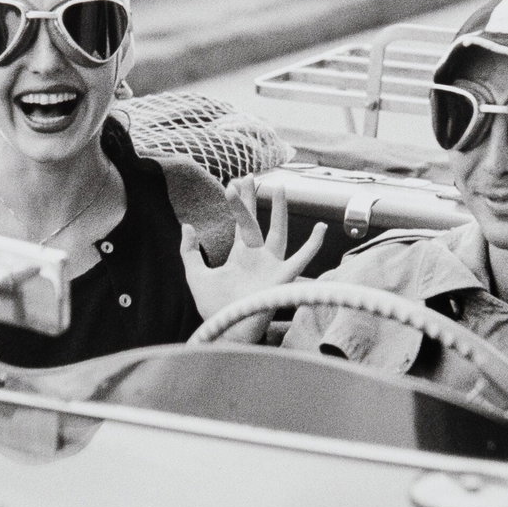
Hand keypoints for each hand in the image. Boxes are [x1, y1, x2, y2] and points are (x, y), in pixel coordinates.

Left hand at [180, 179, 324, 342]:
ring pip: (278, 231)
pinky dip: (313, 244)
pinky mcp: (283, 276)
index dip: (237, 203)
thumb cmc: (214, 308)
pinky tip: (320, 228)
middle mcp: (257, 257)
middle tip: (251, 176)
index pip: (240, 222)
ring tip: (281, 188)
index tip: (233, 183)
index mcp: (240, 256)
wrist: (227, 329)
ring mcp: (271, 265)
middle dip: (253, 199)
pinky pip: (303, 258)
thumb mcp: (196, 277)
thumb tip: (187, 226)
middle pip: (256, 221)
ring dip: (279, 211)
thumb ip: (189, 252)